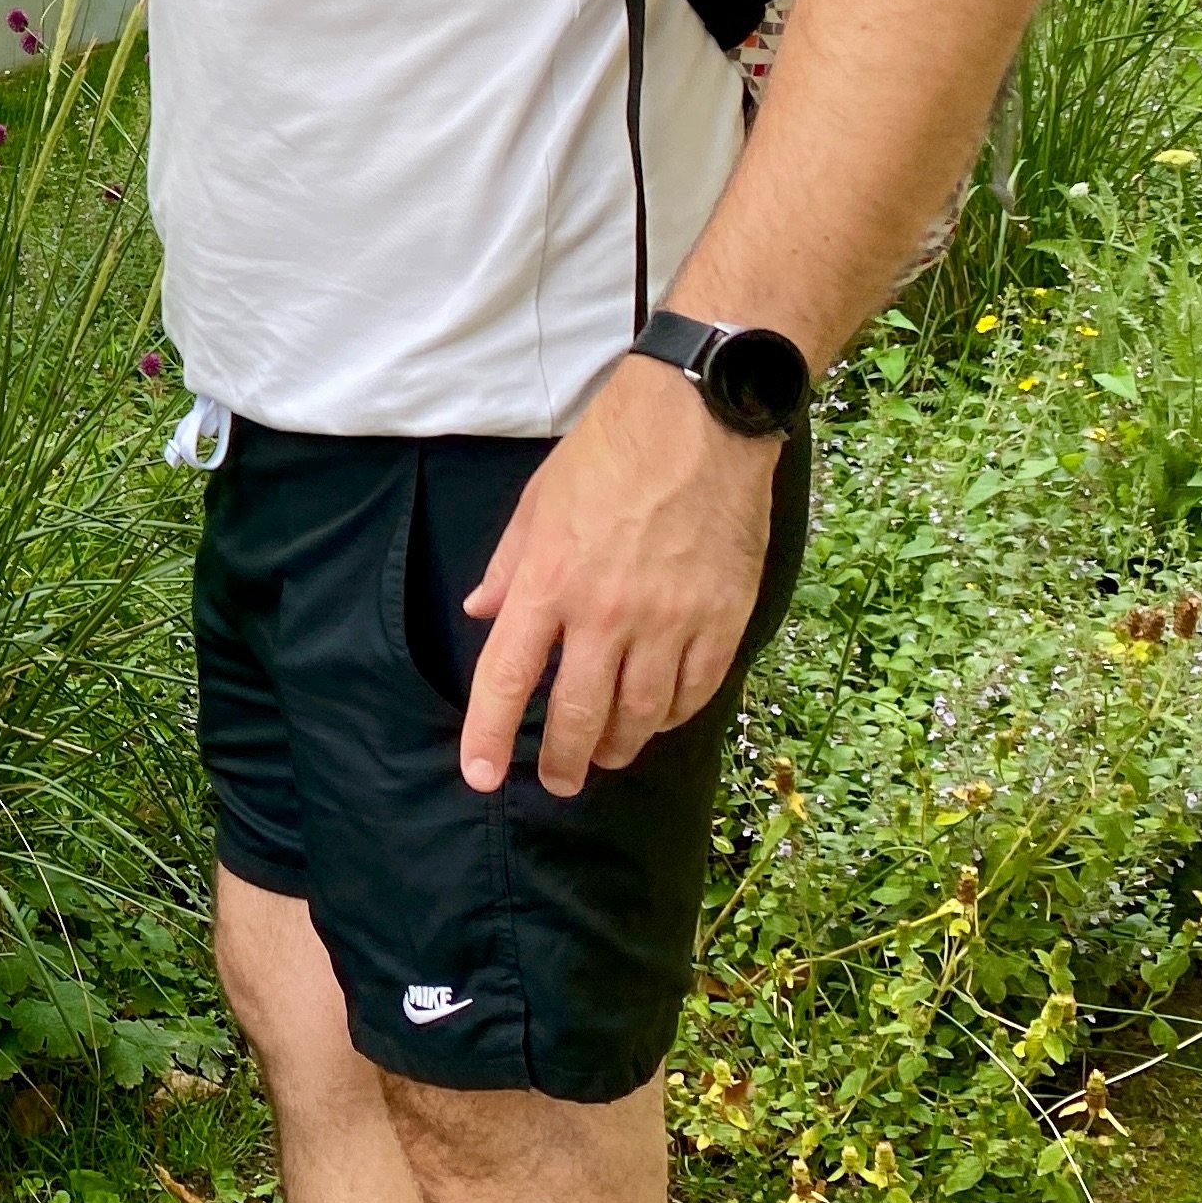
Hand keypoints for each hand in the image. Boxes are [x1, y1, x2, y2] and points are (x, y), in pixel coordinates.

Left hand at [459, 355, 782, 796]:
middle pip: (578, 715)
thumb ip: (508, 567)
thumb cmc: (609, 454)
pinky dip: (672, 716)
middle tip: (556, 781)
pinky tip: (658, 718)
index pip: (507, 679)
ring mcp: (669, 621)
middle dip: (562, 762)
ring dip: (618, 745)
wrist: (698, 421)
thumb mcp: (538, 503)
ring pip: (640, 715)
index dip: (488, 736)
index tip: (479, 775)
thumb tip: (482, 615)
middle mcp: (606, 613)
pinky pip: (695, 692)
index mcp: (549, 583)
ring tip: (604, 753)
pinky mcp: (722, 620)